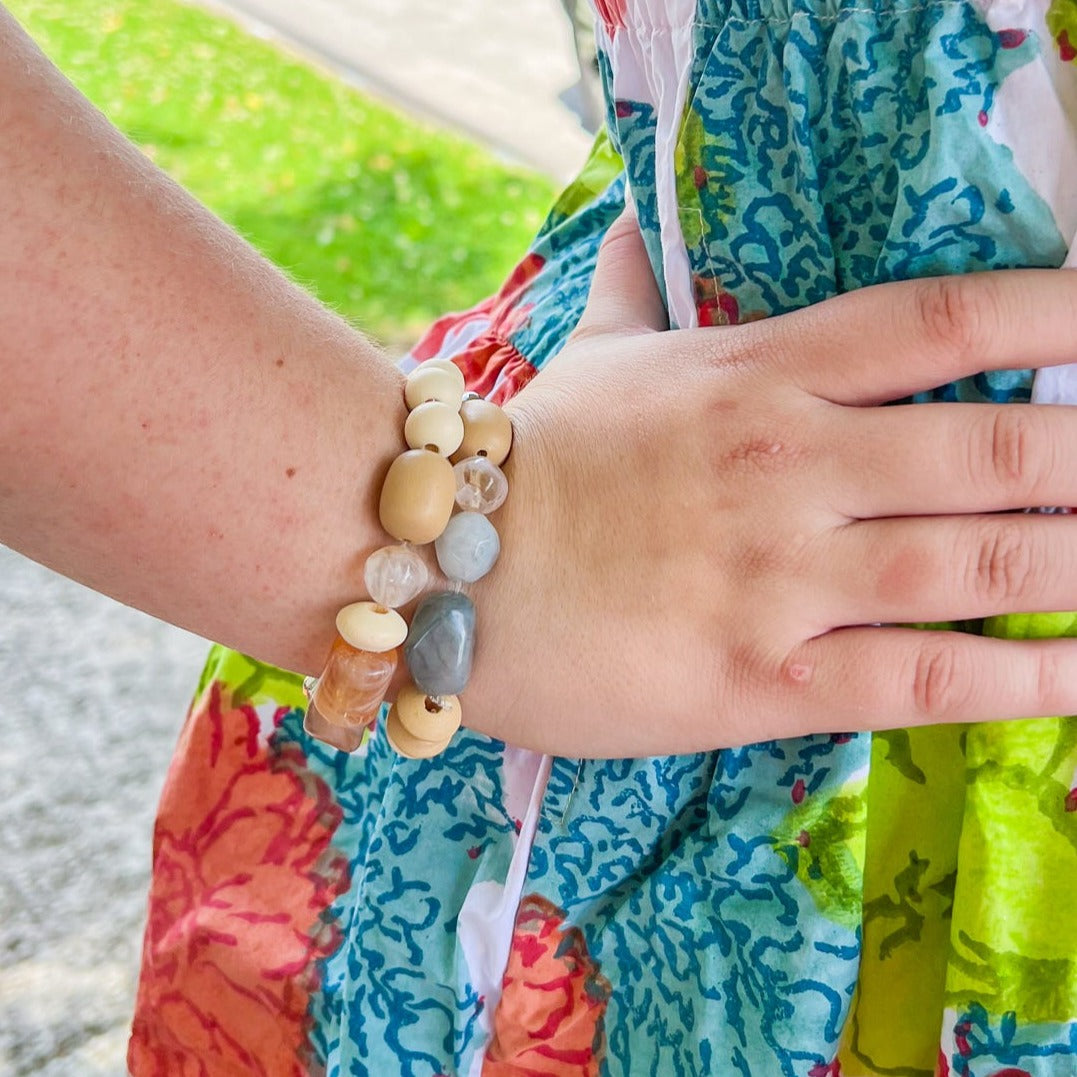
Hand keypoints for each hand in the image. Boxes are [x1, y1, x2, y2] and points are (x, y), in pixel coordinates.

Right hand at [466, 210, 1076, 756]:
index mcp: (757, 374)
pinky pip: (923, 676)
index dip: (1056, 311)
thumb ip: (631, 291)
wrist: (436, 569)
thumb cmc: (526, 460)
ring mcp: (780, 571)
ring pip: (981, 560)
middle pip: (998, 446)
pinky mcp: (761, 677)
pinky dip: (1025, 679)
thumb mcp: (591, 357)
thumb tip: (627, 233)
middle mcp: (790, 462)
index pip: (938, 320)